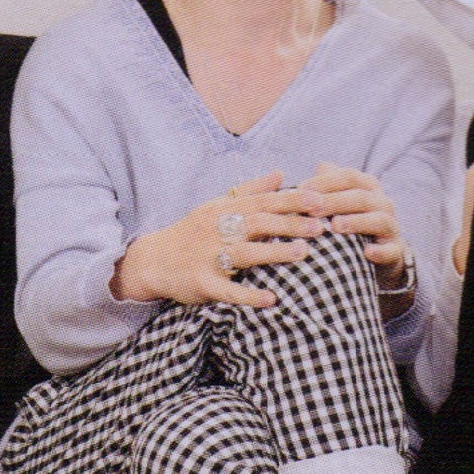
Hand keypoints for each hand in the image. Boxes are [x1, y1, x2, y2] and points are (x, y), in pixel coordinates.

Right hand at [111, 171, 327, 307]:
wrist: (152, 260)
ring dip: (274, 253)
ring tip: (304, 253)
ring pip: (245, 253)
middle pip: (257, 224)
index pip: (263, 202)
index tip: (320, 199)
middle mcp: (216, 230)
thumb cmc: (192, 232)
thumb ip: (250, 190)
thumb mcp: (216, 205)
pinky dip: (249, 295)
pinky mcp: (202, 283)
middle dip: (290, 224)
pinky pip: (227, 290)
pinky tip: (272, 300)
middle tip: (321, 226)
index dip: (291, 200)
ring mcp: (208, 257)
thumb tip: (280, 173)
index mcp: (223, 210)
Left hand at [297, 163, 412, 316]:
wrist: (375, 253)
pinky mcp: (395, 251)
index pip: (348, 176)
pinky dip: (380, 251)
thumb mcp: (336, 202)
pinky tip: (366, 253)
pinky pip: (390, 250)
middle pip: (361, 196)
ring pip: (379, 220)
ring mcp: (391, 226)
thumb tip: (310, 168)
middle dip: (335, 201)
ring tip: (335, 226)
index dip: (325, 181)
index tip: (301, 189)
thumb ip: (324, 186)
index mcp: (367, 186)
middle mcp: (382, 202)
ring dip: (357, 222)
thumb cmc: (347, 221)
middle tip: (311, 209)